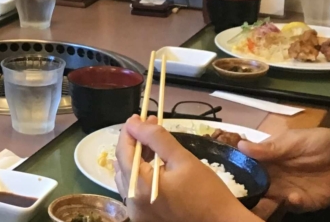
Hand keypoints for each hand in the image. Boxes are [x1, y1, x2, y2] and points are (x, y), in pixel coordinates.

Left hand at [114, 115, 257, 221]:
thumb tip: (134, 123)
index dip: (129, 131)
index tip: (137, 116)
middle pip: (123, 164)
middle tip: (149, 125)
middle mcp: (132, 202)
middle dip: (134, 142)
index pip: (123, 152)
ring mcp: (137, 212)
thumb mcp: (182, 158)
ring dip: (136, 157)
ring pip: (127, 177)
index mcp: (140, 187)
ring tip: (151, 141)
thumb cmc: (207, 191)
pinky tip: (152, 162)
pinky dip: (140, 173)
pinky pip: (135, 190)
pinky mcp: (145, 217)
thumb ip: (156, 138)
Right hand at [239, 129, 329, 211]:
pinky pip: (290, 207)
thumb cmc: (317, 141)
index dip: (237, 171)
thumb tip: (240, 146)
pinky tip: (293, 197)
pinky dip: (290, 205)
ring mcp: (286, 189)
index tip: (229, 174)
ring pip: (268, 199)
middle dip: (248, 190)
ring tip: (270, 196)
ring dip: (266, 201)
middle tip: (247, 191)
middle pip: (253, 186)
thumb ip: (269, 148)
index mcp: (266, 158)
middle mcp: (272, 175)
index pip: (245, 166)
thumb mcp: (292, 140)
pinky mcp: (302, 202)